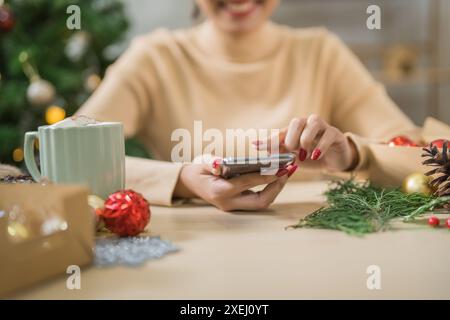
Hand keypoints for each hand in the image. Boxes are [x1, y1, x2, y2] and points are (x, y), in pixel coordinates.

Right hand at [173, 162, 296, 210]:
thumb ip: (213, 164)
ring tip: (286, 172)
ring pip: (262, 202)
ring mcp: (235, 206)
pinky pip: (259, 199)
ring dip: (276, 188)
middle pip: (260, 202)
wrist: (190, 184)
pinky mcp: (240, 205)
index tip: (278, 168)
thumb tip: (221, 163)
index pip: (245, 184)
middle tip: (287, 172)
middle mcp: (229, 203)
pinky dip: (270, 188)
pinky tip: (277, 176)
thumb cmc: (198, 172)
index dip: (263, 176)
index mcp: (219, 192)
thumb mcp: (203, 164)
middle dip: (276, 188)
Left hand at [254, 115, 357, 171]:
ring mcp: (323, 127)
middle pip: (296, 121)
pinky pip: (328, 134)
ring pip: (313, 122)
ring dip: (305, 139)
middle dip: (291, 137)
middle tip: (290, 151)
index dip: (269, 140)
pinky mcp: (336, 134)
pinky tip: (315, 156)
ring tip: (303, 155)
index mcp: (295, 130)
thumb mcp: (293, 157)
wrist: (334, 161)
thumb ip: (279, 153)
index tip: (257, 147)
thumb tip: (260, 149)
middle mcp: (308, 125)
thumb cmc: (310, 157)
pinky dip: (320, 146)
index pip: (281, 132)